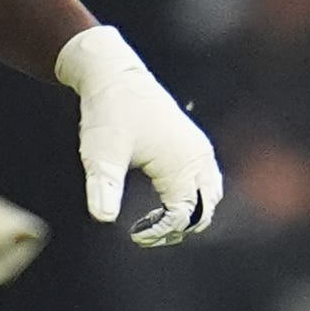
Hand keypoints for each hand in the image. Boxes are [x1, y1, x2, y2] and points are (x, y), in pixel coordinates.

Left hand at [52, 24, 224, 243]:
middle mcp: (199, 157)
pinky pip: (205, 182)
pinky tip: (162, 202)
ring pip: (209, 196)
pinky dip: (191, 199)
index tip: (135, 234)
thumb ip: (104, 186)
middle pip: (206, 209)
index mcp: (183, 162)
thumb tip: (103, 218)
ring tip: (154, 222)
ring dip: (188, 214)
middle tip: (145, 232)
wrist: (114, 76)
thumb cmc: (109, 113)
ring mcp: (199, 149)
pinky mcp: (193, 145)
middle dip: (180, 227)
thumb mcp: (101, 153)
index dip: (163, 230)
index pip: (186, 213)